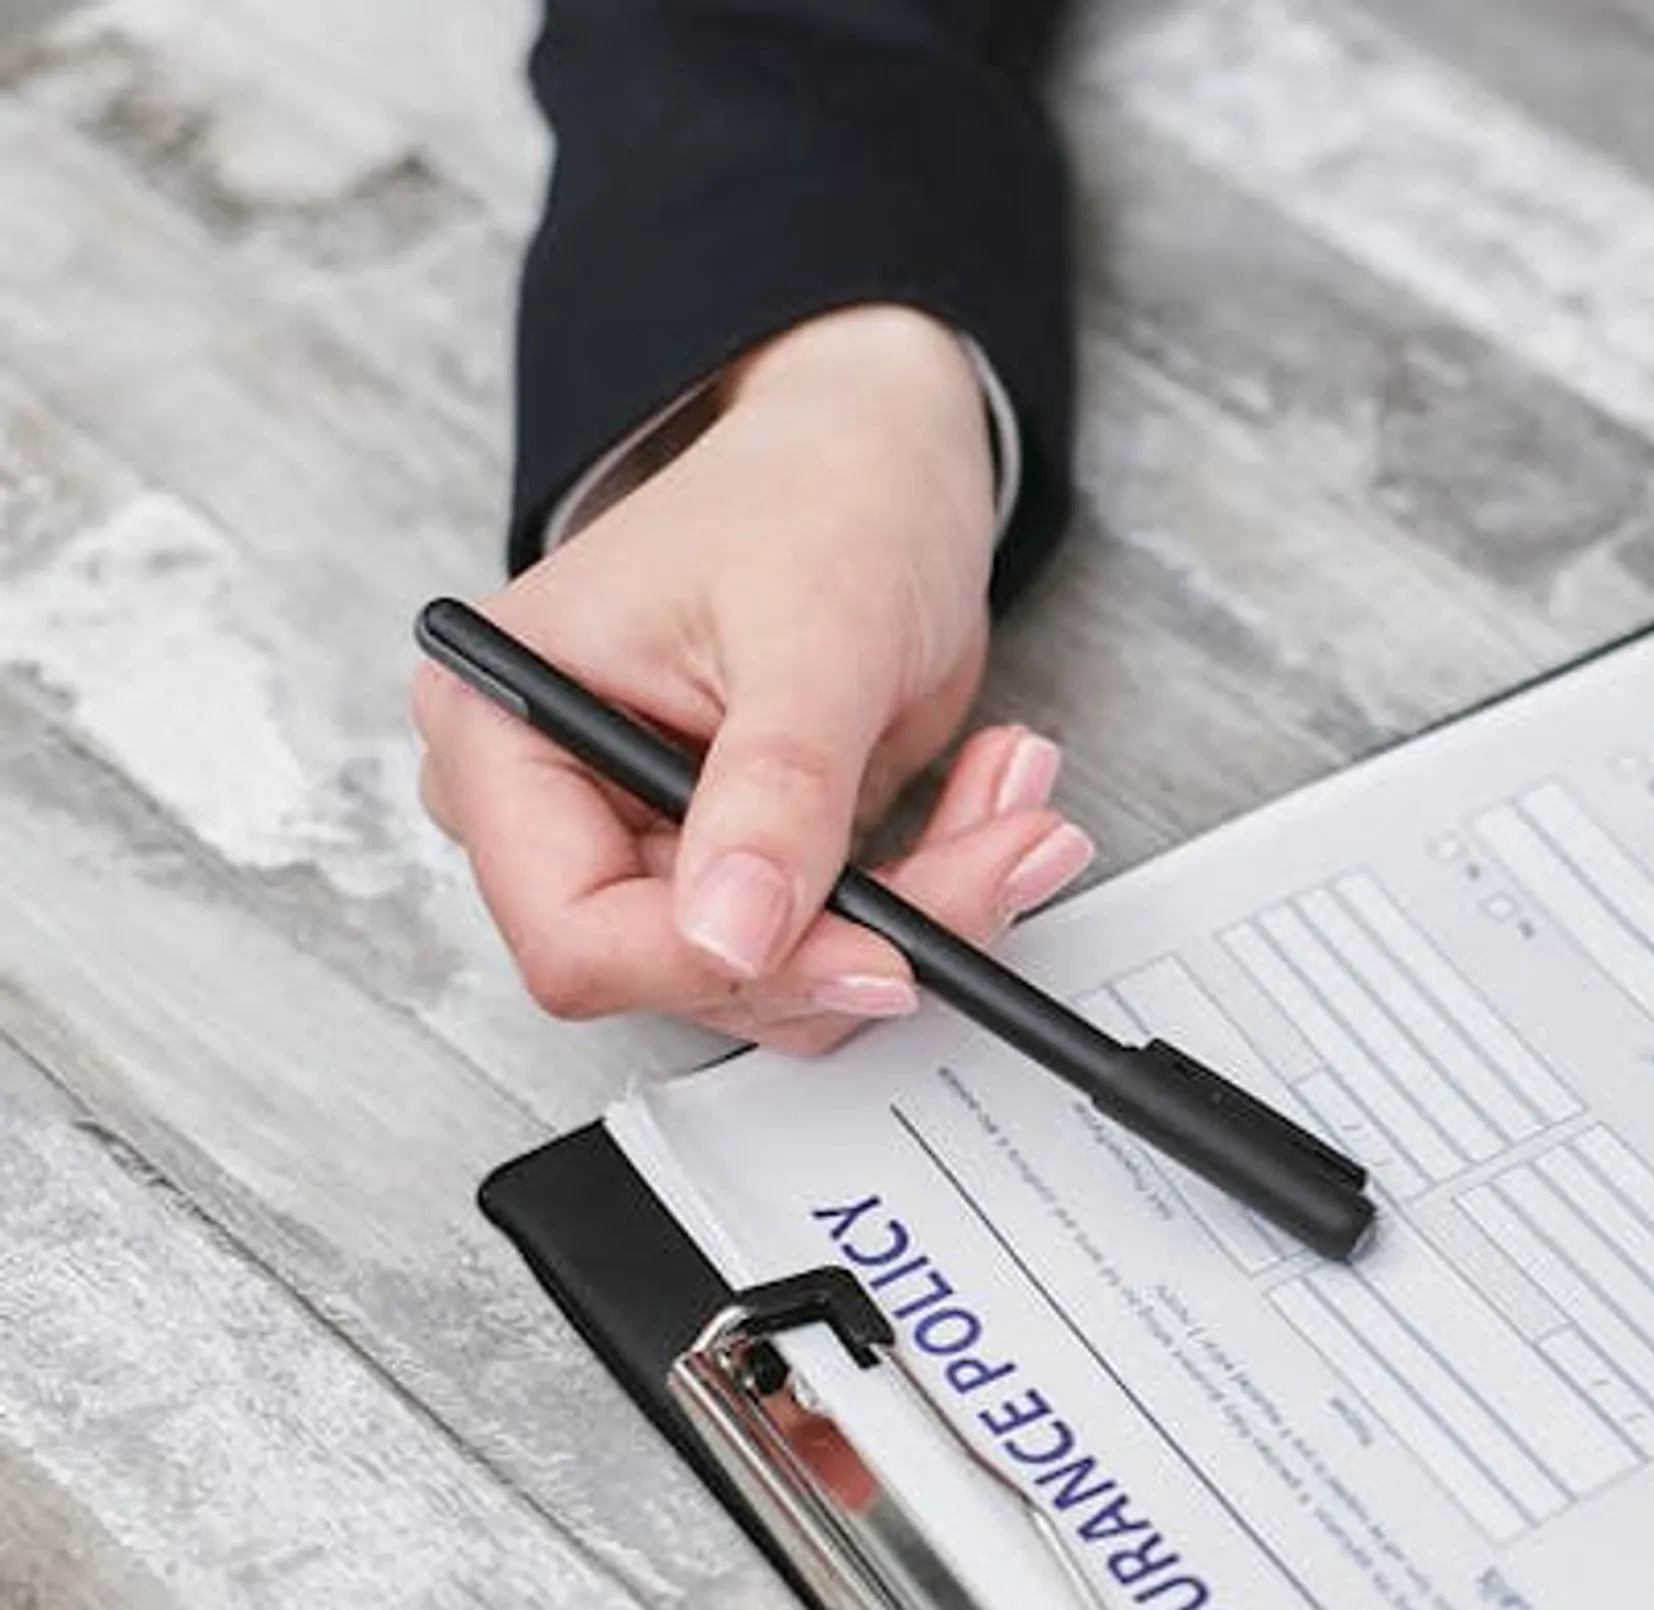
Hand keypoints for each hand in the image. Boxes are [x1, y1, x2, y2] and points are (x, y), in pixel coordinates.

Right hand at [412, 304, 1091, 1046]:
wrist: (876, 458)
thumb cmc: (815, 496)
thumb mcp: (812, 635)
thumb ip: (773, 793)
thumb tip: (730, 936)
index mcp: (506, 732)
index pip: (575, 935)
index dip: (720, 966)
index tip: (876, 947)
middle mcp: (558, 808)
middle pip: (697, 972)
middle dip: (868, 931)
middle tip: (1007, 848)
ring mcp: (654, 845)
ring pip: (790, 977)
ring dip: (931, 911)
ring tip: (1018, 804)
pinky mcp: (748, 867)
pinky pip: (843, 944)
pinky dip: (941, 893)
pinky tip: (996, 800)